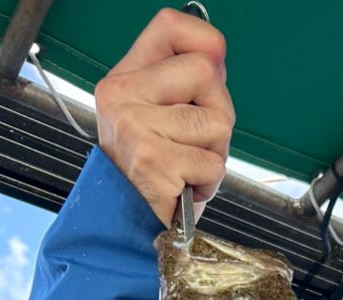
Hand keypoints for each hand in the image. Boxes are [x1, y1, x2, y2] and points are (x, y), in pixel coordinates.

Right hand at [95, 7, 235, 226]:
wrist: (125, 228)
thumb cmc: (153, 176)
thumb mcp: (160, 119)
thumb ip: (184, 85)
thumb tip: (216, 55)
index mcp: (124, 79)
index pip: (170, 27)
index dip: (205, 42)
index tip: (214, 65)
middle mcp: (123, 97)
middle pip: (206, 73)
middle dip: (219, 112)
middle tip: (198, 143)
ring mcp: (134, 128)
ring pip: (217, 121)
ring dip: (216, 153)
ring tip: (188, 169)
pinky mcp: (153, 163)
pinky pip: (212, 163)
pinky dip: (209, 182)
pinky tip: (185, 188)